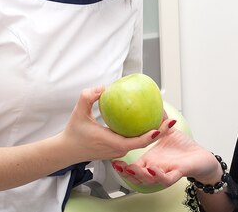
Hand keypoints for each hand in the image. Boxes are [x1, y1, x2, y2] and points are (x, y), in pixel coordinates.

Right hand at [57, 86, 173, 162]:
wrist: (66, 150)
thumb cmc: (73, 133)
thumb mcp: (78, 111)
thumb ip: (88, 97)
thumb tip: (103, 88)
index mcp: (114, 144)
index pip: (138, 142)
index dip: (153, 135)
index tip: (163, 125)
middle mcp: (119, 149)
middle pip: (145, 142)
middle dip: (160, 131)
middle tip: (171, 118)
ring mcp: (119, 150)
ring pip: (141, 142)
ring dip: (154, 131)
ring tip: (165, 116)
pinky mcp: (118, 148)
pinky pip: (134, 139)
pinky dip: (144, 131)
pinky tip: (148, 117)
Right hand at [112, 127, 221, 188]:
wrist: (201, 157)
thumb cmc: (184, 148)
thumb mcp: (168, 132)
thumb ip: (160, 120)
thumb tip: (154, 105)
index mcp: (151, 161)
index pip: (133, 167)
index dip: (122, 167)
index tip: (113, 159)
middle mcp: (156, 169)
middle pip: (136, 176)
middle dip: (125, 173)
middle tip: (116, 165)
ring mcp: (166, 172)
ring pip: (149, 179)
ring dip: (138, 174)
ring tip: (130, 168)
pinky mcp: (177, 174)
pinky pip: (166, 178)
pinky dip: (158, 175)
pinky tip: (152, 169)